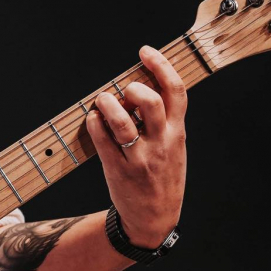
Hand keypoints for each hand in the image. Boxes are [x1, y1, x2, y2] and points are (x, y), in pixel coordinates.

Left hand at [85, 45, 186, 248]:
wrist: (154, 219)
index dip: (161, 66)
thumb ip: (164, 120)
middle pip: (152, 103)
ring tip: (102, 101)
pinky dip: (94, 124)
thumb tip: (139, 86)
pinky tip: (92, 119)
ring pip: (122, 123)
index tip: (145, 51)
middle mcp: (162, 144)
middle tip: (123, 90)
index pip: (177, 92)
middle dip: (133, 88)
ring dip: (107, 104)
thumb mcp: (175, 147)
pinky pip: (102, 142)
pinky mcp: (118, 170)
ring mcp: (140, 159)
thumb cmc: (162, 176)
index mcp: (178, 134)